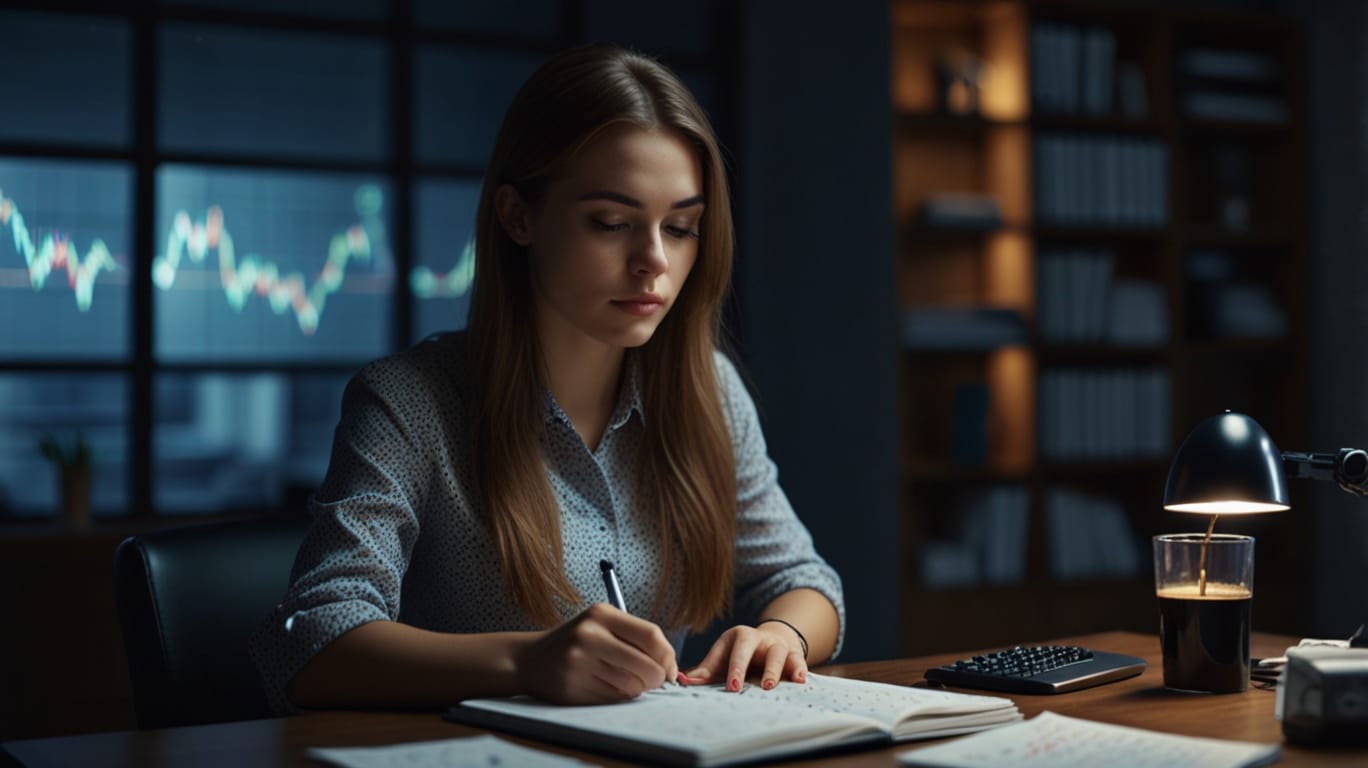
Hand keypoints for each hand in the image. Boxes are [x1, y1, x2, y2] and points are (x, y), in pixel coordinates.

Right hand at [514, 603, 678, 704]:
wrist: (530, 659)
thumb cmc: (577, 642)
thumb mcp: (601, 625)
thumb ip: (634, 638)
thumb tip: (670, 666)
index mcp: (601, 614)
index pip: (651, 635)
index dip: (668, 656)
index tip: (670, 668)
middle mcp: (589, 635)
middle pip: (646, 665)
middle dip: (656, 678)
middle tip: (653, 680)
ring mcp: (578, 662)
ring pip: (631, 686)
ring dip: (635, 688)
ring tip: (620, 679)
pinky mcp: (572, 687)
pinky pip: (613, 699)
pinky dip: (616, 697)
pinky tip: (601, 686)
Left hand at [680, 623, 806, 691]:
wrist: (773, 640)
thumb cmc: (742, 654)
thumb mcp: (724, 657)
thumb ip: (705, 671)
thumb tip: (683, 682)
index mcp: (736, 637)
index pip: (729, 650)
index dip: (728, 667)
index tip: (729, 686)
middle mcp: (757, 638)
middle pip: (748, 646)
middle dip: (741, 665)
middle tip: (736, 686)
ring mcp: (776, 645)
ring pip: (776, 654)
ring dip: (772, 670)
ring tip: (767, 686)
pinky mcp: (794, 655)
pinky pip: (798, 661)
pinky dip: (800, 670)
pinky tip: (800, 681)